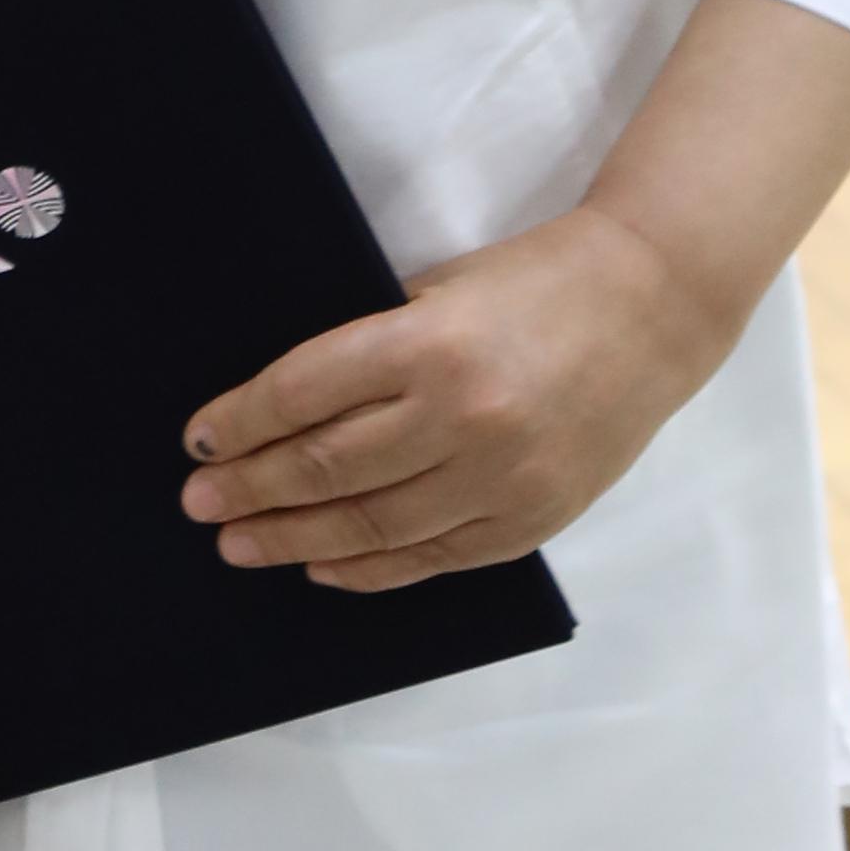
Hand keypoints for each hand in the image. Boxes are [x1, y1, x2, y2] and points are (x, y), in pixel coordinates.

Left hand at [183, 205, 715, 590]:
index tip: (196, 439)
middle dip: (249, 487)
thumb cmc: (533, 283)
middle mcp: (462, 417)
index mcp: (428, 343)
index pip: (302, 394)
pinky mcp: (532, 519)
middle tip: (199, 501)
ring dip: (292, 537)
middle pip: (326, 467)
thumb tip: (277, 406)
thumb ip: (368, 346)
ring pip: (371, 525)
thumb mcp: (437, 289)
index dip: (238, 422)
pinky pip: (432, 558)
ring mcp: (501, 477)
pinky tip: (321, 565)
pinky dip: (369, 567)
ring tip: (239, 543)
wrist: (653, 307)